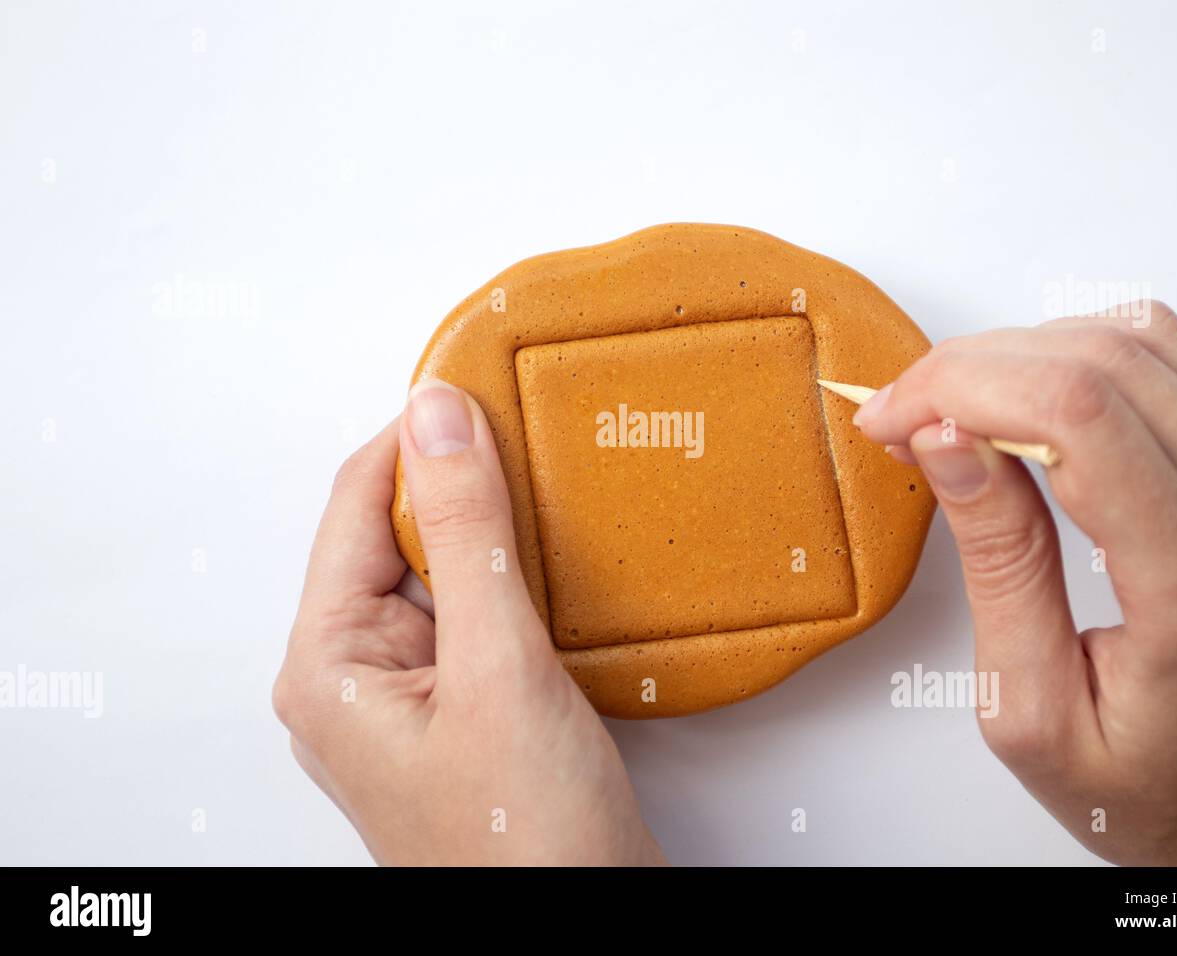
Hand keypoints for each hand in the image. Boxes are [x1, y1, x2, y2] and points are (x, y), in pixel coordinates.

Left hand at [273, 381, 664, 864]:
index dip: (416, 438)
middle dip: (463, 486)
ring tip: (557, 495)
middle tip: (535, 438)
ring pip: (443, 575)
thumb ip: (466, 533)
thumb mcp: (498, 666)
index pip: (357, 506)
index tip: (478, 384)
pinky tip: (561, 567)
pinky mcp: (463, 713)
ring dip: (495, 534)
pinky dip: (516, 582)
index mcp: (328, 666)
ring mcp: (411, 700)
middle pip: (398, 536)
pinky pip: (477, 618)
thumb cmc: (526, 840)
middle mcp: (356, 680)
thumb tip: (438, 416)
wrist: (587, 930)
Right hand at [857, 301, 1176, 864]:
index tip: (891, 419)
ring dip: (1026, 351)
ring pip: (1146, 338)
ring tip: (958, 406)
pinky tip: (1031, 398)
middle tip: (903, 413)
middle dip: (975, 366)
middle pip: (1106, 361)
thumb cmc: (1158, 792)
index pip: (1078, 416)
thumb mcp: (1034, 712)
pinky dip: (1086, 353)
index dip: (961, 389)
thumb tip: (946, 440)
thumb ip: (998, 567)